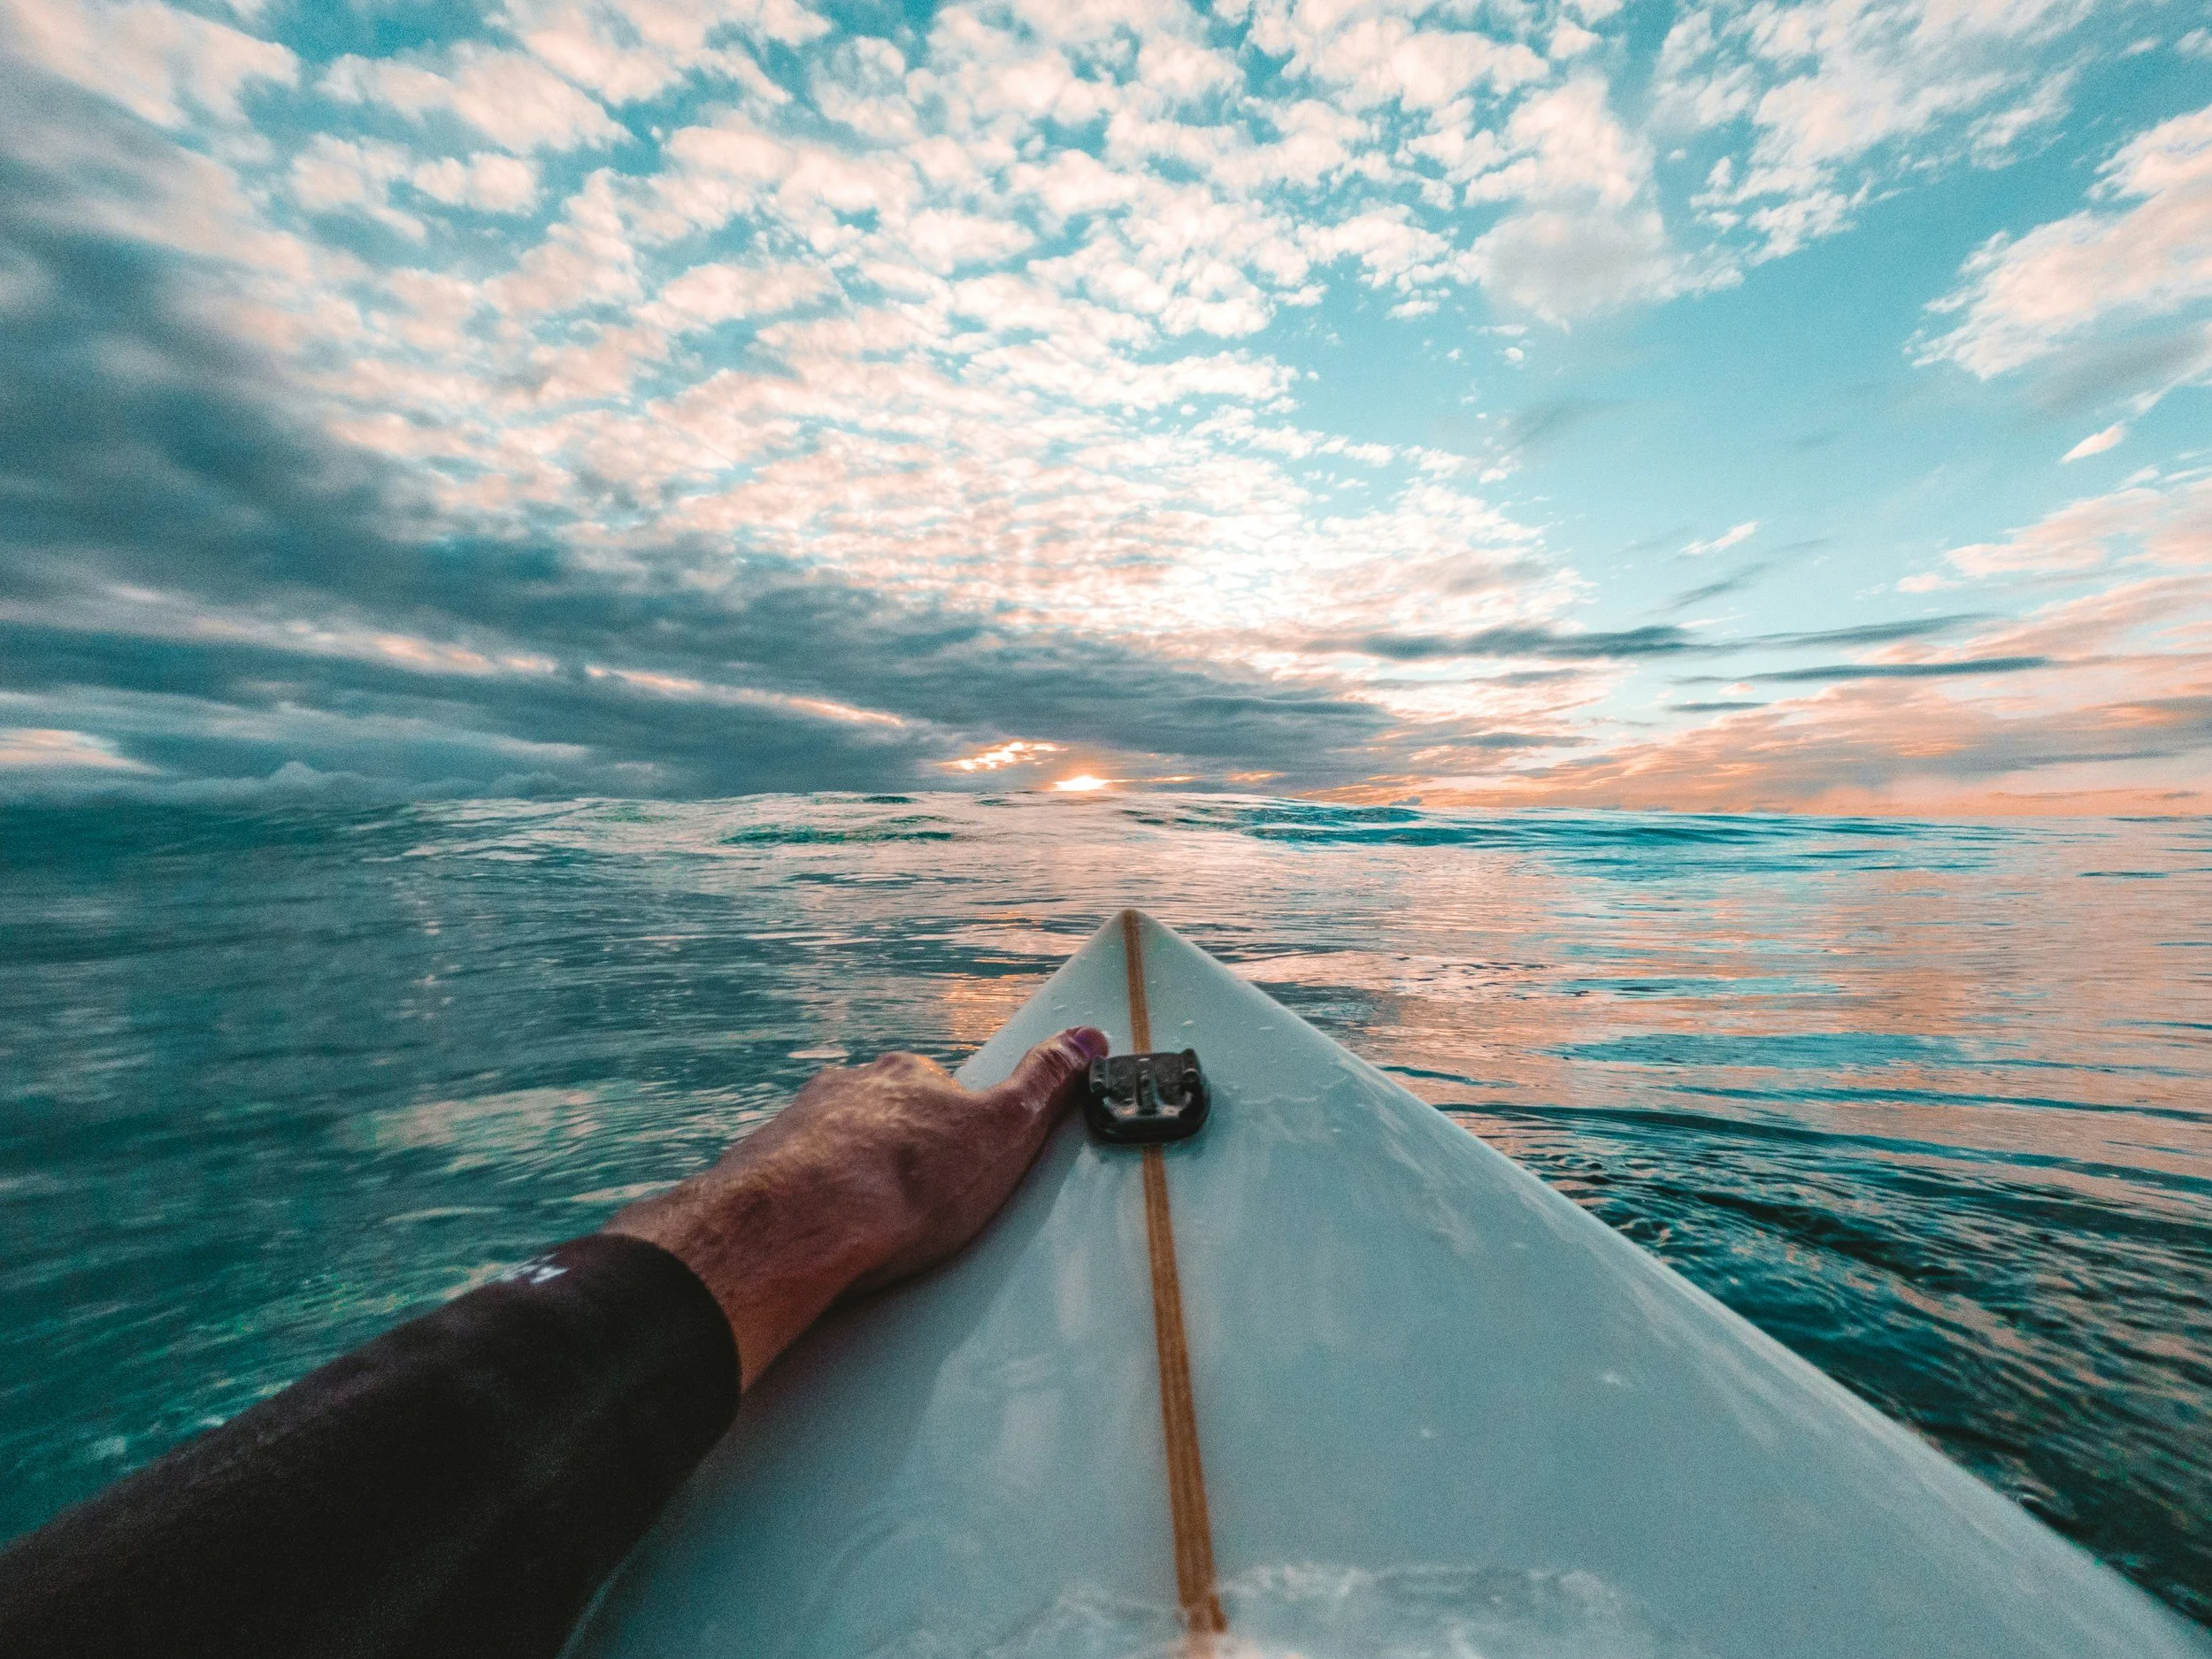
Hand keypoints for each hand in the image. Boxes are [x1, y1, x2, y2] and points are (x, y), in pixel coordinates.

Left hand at [605, 1027, 1107, 1388]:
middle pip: (882, 1116)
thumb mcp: (1002, 1131)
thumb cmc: (904, 1185)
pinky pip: (790, 1184)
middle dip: (898, 1154)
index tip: (960, 1167)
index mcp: (906, 1078)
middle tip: (917, 1209)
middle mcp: (847, 1090)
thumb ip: (1043, 1084)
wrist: (797, 1225)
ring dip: (848, 1178)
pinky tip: (821, 1241)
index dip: (955, 1131)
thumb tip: (1085, 1040)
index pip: (939, 1091)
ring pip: (833, 1148)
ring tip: (868, 1232)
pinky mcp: (759, 1171)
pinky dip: (807, 1206)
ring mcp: (797, 1127)